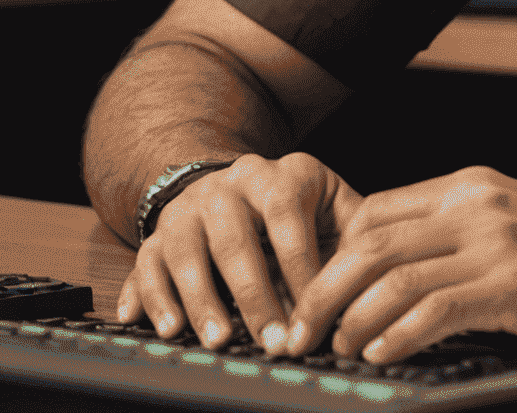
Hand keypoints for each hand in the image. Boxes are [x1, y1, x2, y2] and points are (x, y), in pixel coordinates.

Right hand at [116, 152, 363, 354]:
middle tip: (272, 341)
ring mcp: (189, 209)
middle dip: (254, 295)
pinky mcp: (157, 236)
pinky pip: (145, 266)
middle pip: (235, 238)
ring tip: (219, 339)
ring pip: (186, 251)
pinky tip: (166, 328)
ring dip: (201, 300)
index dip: (300, 269)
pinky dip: (153, 299)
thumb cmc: (296, 209)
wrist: (239, 186)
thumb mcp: (331, 207)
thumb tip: (370, 281)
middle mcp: (230, 185)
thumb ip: (353, 236)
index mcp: (280, 174)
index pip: (287, 218)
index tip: (312, 315)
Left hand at [282, 166, 516, 361]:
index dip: (331, 256)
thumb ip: (458, 235)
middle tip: (296, 331)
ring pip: (391, 275)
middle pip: (369, 241)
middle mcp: (476, 206)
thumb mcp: (514, 224)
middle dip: (320, 290)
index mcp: (470, 188)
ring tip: (337, 349)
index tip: (312, 296)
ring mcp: (495, 242)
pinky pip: (433, 309)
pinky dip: (396, 335)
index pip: (376, 212)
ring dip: (349, 319)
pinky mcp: (514, 284)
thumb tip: (394, 271)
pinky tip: (383, 354)